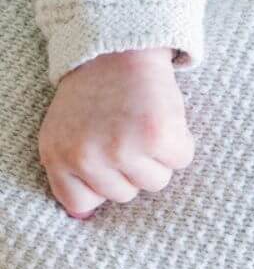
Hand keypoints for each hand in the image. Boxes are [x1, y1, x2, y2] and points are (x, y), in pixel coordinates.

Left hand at [38, 48, 194, 218]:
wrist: (119, 48)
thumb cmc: (95, 93)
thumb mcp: (65, 131)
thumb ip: (70, 172)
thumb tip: (84, 220)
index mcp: (57, 156)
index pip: (82, 203)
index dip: (101, 184)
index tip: (107, 161)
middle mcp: (86, 156)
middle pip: (126, 194)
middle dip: (133, 167)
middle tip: (128, 132)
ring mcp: (122, 148)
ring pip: (156, 181)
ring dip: (159, 156)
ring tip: (146, 124)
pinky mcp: (157, 136)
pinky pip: (181, 160)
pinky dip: (181, 142)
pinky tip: (165, 119)